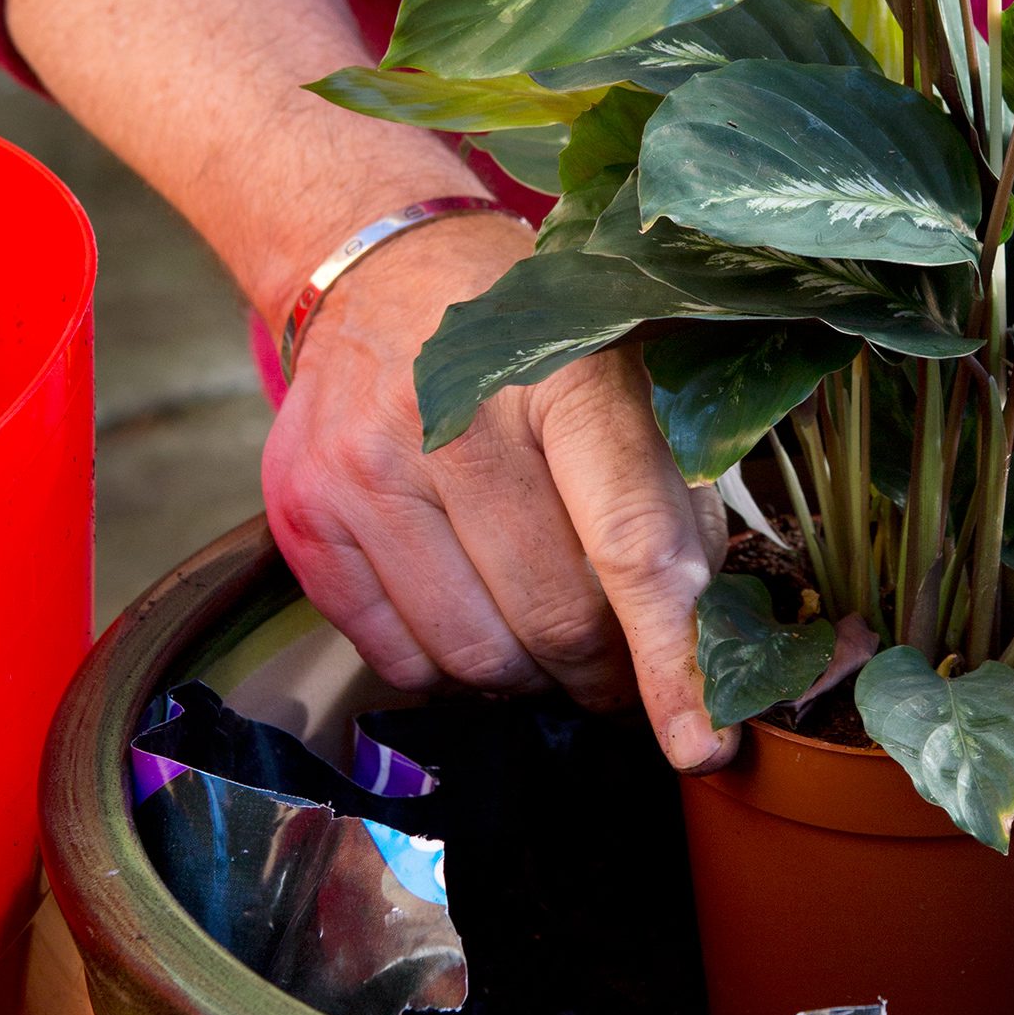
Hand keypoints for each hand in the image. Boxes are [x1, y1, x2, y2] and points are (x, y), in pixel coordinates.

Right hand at [259, 214, 736, 771]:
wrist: (382, 272)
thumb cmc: (537, 342)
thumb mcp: (634, 381)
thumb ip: (679, 503)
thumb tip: (709, 643)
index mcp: (565, 374)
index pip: (629, 546)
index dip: (671, 659)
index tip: (702, 742)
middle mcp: (452, 417)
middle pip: (555, 618)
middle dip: (605, 670)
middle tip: (621, 665)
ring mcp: (364, 467)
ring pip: (477, 655)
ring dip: (530, 675)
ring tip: (547, 635)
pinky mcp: (303, 512)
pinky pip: (399, 659)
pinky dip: (452, 668)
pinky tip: (475, 614)